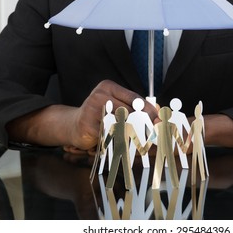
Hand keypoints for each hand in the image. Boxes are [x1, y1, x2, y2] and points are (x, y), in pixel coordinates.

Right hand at [7, 80, 157, 151]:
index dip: (149, 109)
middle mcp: (100, 95)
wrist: (73, 126)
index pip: (134, 98)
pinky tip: (129, 146)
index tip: (160, 120)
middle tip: (156, 133)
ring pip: (121, 124)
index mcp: (108, 87)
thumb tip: (158, 112)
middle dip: (144, 123)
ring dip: (135, 134)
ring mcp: (92, 109)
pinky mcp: (88, 125)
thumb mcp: (116, 106)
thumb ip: (133, 108)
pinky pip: (109, 135)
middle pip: (129, 110)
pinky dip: (120, 141)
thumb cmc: (100, 116)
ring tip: (146, 141)